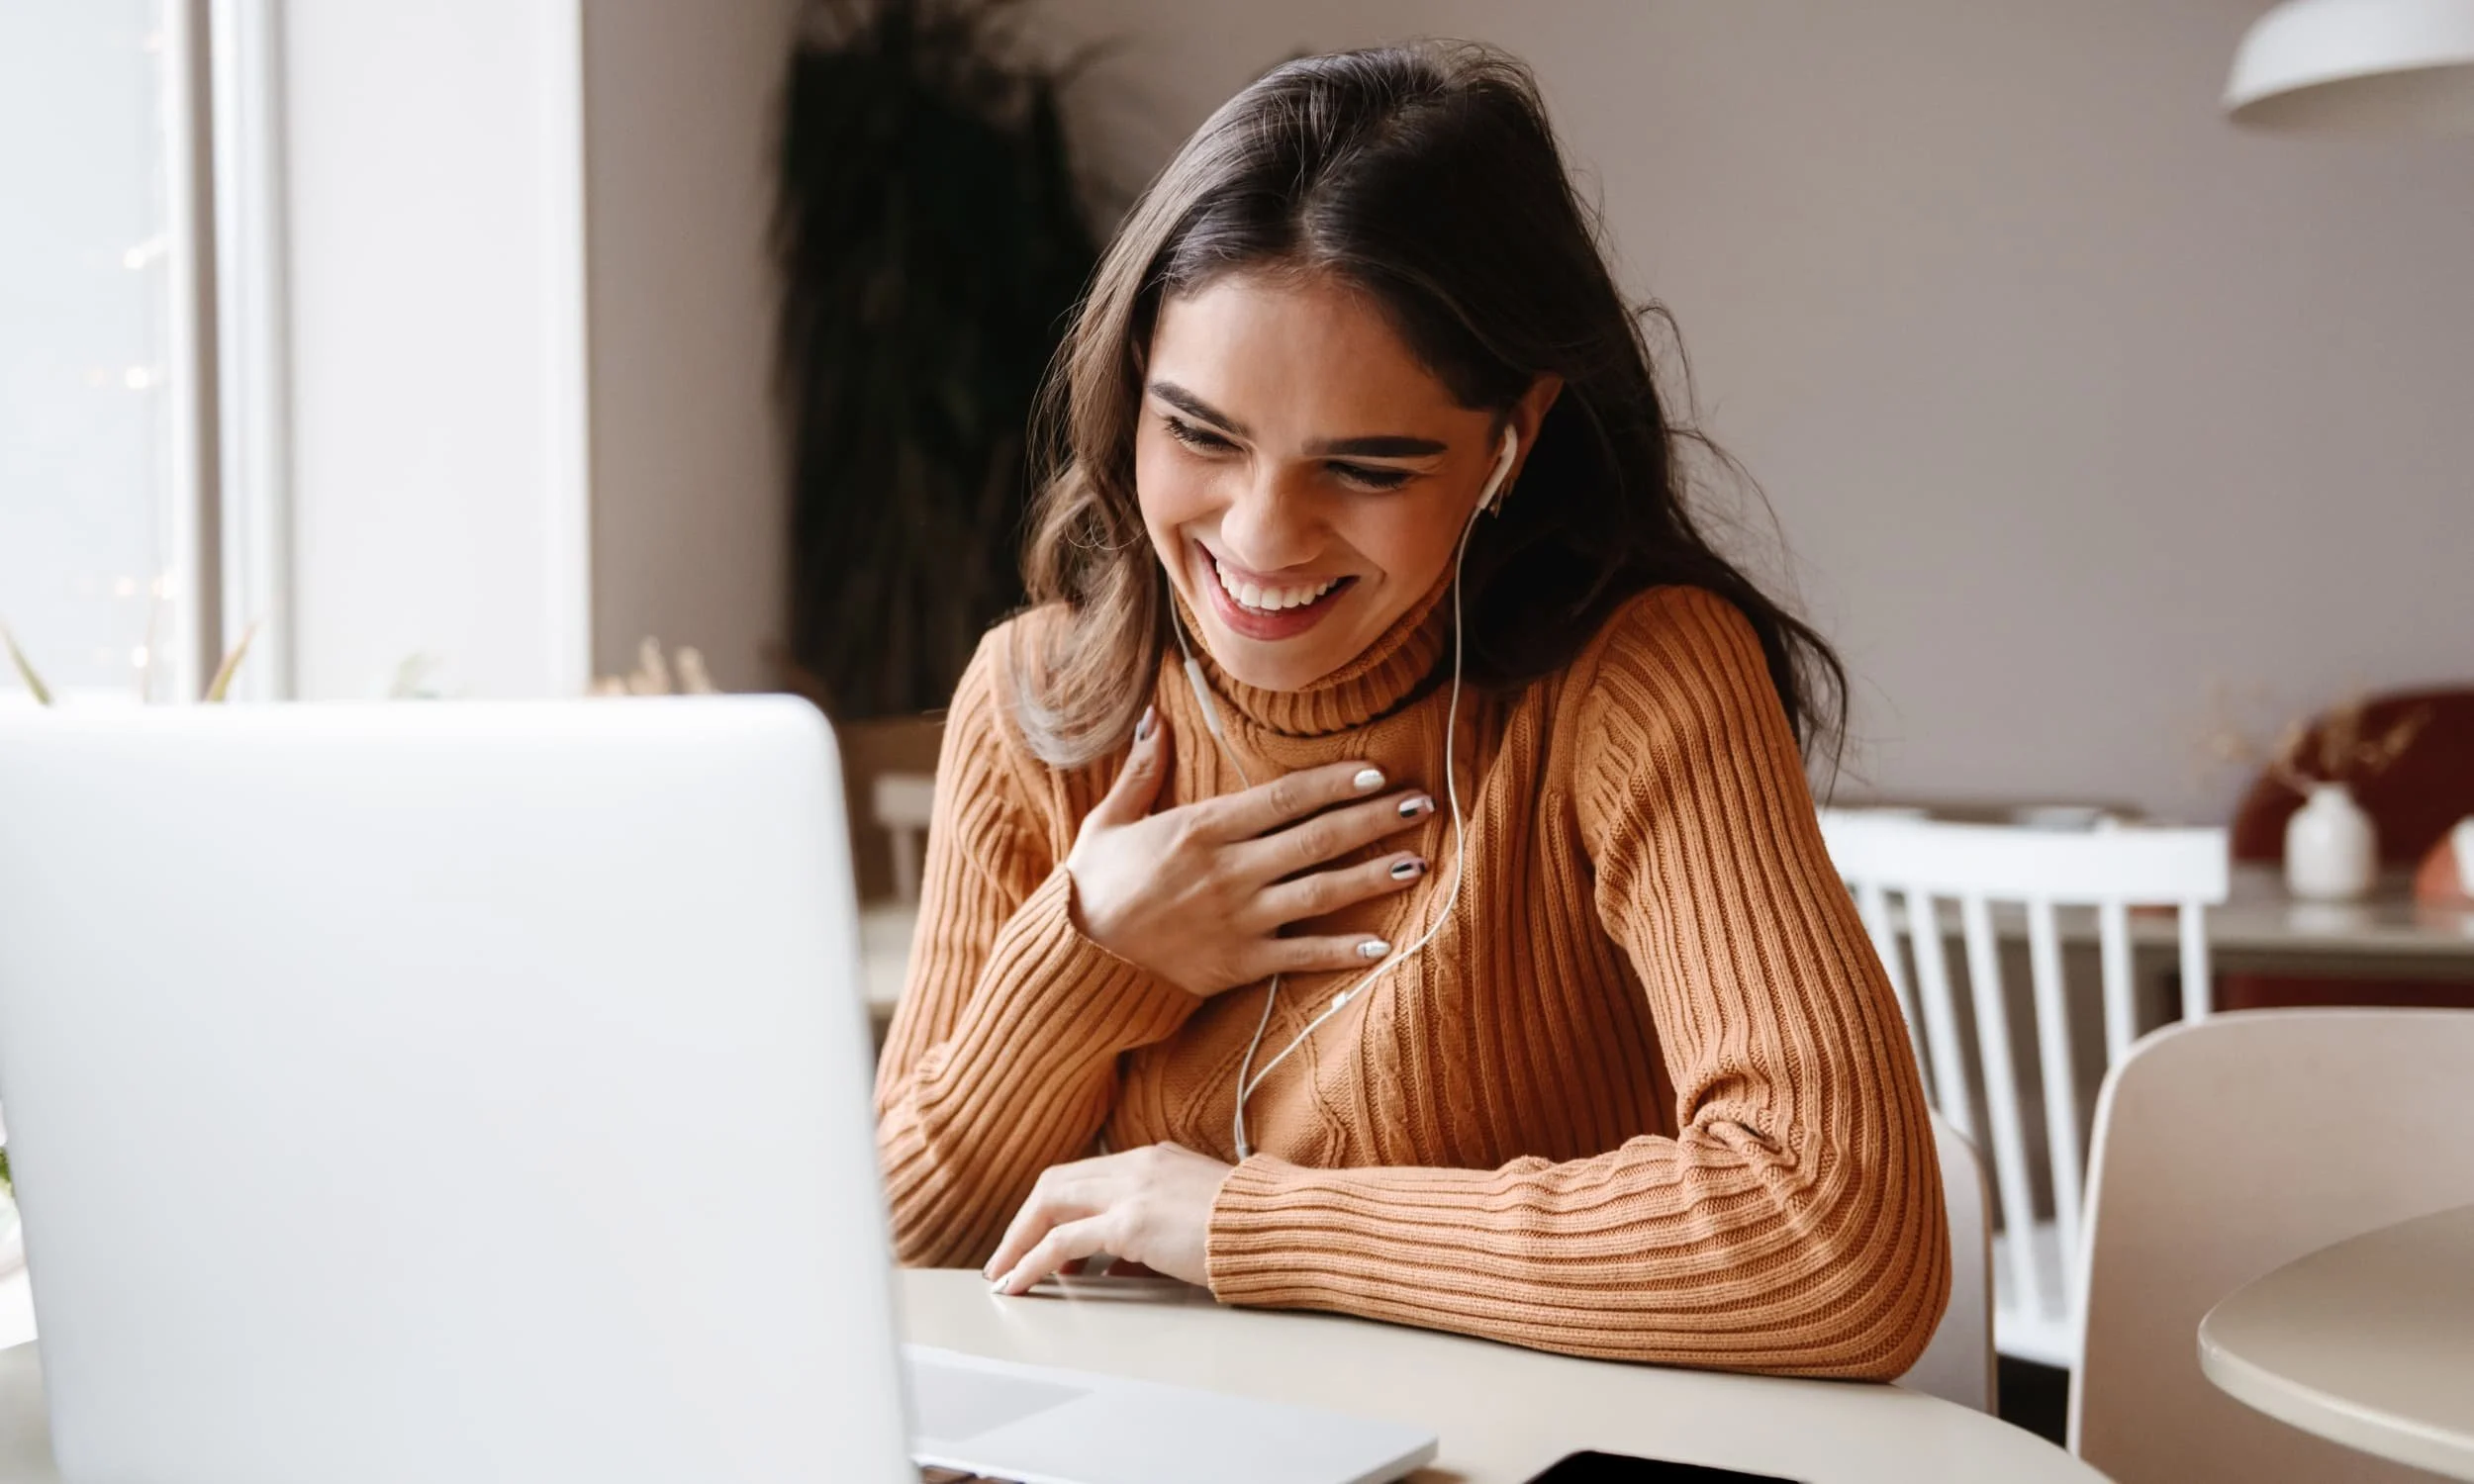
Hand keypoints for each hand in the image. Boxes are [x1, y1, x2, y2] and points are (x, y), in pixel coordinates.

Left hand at [983, 1143, 1233, 1293]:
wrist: (1280, 1225)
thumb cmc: (1251, 1228)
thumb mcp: (1196, 1216)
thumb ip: (1155, 1229)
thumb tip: (1123, 1265)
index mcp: (1153, 1159)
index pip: (1084, 1175)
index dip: (1054, 1206)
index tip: (1040, 1238)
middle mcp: (1137, 1165)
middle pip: (1056, 1183)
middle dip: (1023, 1222)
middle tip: (1007, 1257)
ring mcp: (1132, 1191)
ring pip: (1049, 1205)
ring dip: (1018, 1242)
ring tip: (1004, 1274)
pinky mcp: (1131, 1223)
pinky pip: (1062, 1242)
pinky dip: (1031, 1261)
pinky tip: (1019, 1282)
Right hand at [1064, 708, 1435, 996]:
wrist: (1076, 961)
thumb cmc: (1092, 887)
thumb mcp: (1109, 820)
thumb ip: (1141, 769)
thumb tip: (1153, 717)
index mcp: (1203, 827)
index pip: (1285, 798)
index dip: (1336, 782)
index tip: (1376, 771)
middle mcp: (1229, 869)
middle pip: (1317, 838)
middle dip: (1375, 818)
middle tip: (1422, 803)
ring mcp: (1239, 919)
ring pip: (1321, 892)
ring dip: (1373, 875)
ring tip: (1418, 861)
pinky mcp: (1239, 964)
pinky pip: (1301, 957)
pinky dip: (1343, 952)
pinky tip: (1383, 946)